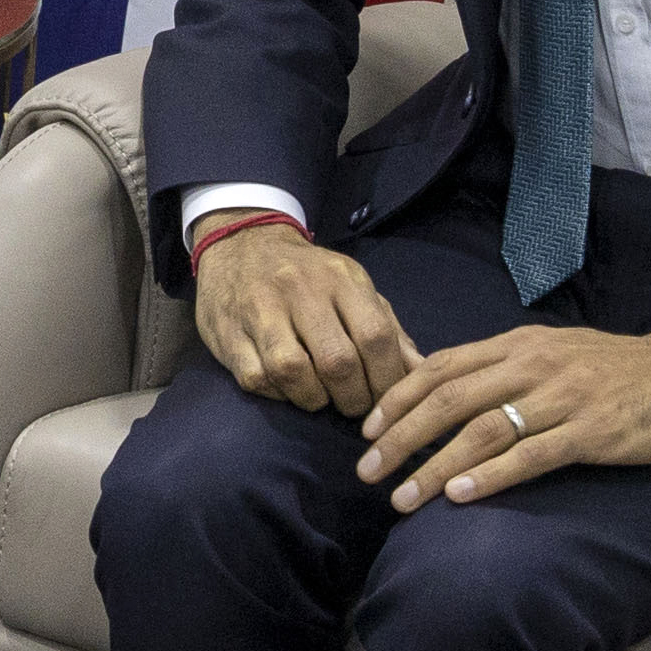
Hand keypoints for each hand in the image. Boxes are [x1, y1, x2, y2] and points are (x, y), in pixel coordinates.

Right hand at [192, 212, 419, 417]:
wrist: (241, 243)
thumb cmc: (309, 275)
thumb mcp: (353, 287)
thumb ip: (388, 329)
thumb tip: (423, 373)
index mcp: (338, 278)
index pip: (375, 336)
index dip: (387, 379)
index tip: (388, 400)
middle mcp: (298, 289)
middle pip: (337, 361)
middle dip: (353, 398)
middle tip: (354, 406)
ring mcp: (259, 309)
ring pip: (293, 372)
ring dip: (315, 399)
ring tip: (322, 398)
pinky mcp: (227, 332)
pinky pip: (258, 379)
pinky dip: (279, 394)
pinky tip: (288, 389)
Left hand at [356, 318, 650, 512]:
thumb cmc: (620, 367)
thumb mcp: (554, 351)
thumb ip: (506, 366)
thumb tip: (452, 390)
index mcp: (517, 344)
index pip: (440, 366)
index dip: (398, 397)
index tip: (367, 429)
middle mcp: (531, 365)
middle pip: (448, 399)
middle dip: (400, 437)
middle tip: (366, 470)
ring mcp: (562, 397)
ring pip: (481, 430)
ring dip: (435, 466)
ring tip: (403, 498)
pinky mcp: (593, 432)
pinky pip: (531, 455)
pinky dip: (491, 476)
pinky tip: (461, 496)